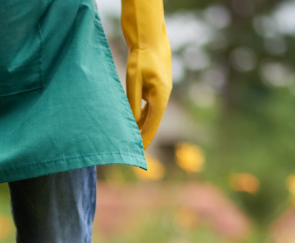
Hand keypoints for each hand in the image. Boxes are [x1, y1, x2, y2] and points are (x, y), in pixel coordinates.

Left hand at [121, 0, 172, 148]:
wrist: (150, 38)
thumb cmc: (140, 58)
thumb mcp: (133, 82)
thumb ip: (133, 103)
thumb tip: (131, 122)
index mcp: (160, 97)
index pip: (152, 124)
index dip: (145, 139)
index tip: (138, 153)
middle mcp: (164, 96)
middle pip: (153, 122)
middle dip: (142, 135)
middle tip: (131, 150)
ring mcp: (162, 92)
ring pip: (151, 114)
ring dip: (141, 125)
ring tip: (130, 139)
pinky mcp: (158, 88)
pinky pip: (150, 106)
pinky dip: (142, 114)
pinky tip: (134, 120)